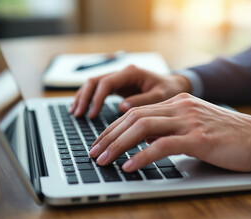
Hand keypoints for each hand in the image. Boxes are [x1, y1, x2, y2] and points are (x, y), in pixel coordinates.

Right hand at [69, 65, 191, 117]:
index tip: (92, 114)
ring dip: (83, 97)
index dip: (97, 98)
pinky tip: (83, 109)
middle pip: (95, 81)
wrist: (175, 86)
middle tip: (78, 114)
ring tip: (75, 113)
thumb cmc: (170, 90)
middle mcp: (123, 73)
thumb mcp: (161, 96)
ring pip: (94, 84)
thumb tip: (122, 108)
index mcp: (131, 72)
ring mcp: (119, 79)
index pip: (107, 82)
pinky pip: (99, 90)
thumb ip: (143, 101)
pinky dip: (89, 99)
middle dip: (85, 97)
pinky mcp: (119, 87)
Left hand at [89, 93, 250, 172]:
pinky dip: (142, 156)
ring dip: (118, 145)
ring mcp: (189, 121)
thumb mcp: (193, 125)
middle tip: (94, 151)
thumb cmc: (226, 135)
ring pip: (143, 129)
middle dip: (108, 136)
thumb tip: (145, 141)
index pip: (137, 112)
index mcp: (178, 102)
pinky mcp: (198, 138)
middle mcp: (180, 107)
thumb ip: (170, 128)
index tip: (101, 141)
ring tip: (103, 159)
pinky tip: (129, 165)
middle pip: (134, 118)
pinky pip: (162, 145)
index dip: (114, 127)